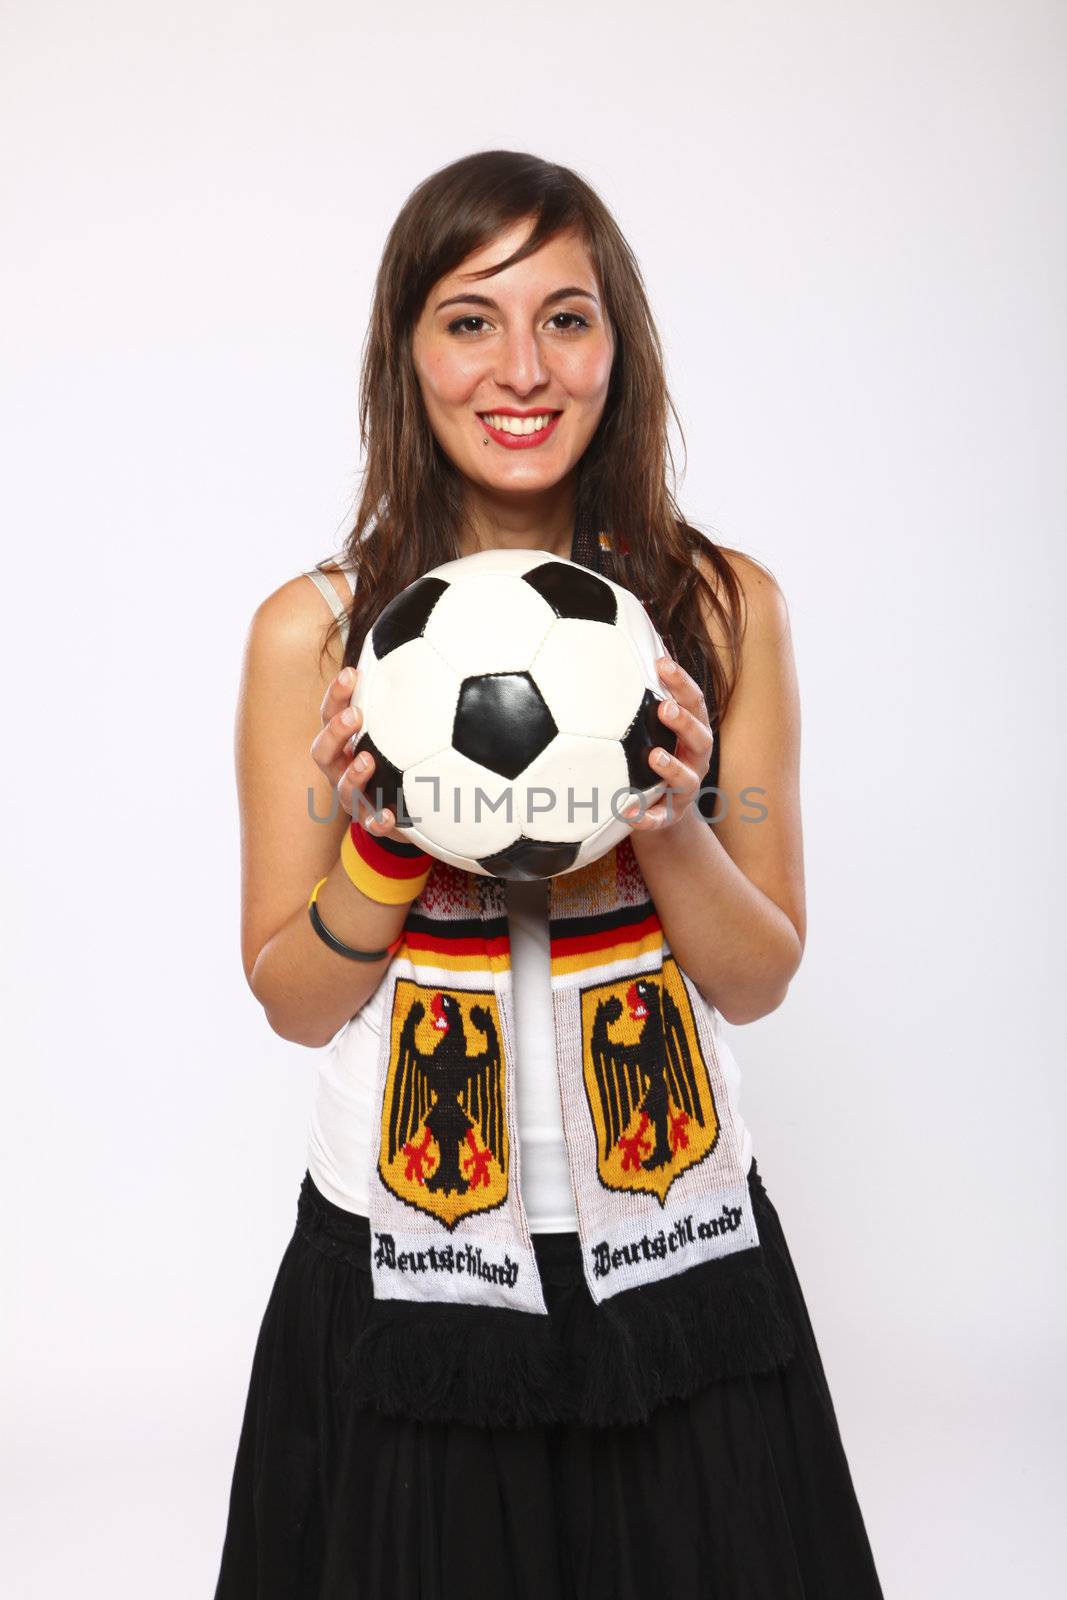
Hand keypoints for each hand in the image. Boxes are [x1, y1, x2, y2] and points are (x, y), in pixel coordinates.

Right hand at [309, 666, 399, 836]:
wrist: (404, 809)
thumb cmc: (397, 760)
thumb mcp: (397, 729)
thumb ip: (405, 699)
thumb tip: (429, 648)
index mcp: (344, 743)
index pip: (331, 714)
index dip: (337, 695)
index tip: (353, 674)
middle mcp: (340, 769)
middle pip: (322, 751)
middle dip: (336, 731)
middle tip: (355, 715)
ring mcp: (353, 798)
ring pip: (342, 789)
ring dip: (352, 774)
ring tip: (367, 760)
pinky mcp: (371, 821)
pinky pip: (370, 825)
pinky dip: (378, 820)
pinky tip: (389, 815)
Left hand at [623, 655, 714, 832]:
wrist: (661, 812)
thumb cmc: (654, 757)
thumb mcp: (654, 727)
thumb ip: (646, 695)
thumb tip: (629, 646)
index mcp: (692, 733)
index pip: (693, 703)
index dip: (681, 683)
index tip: (662, 663)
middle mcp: (695, 760)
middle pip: (700, 738)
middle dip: (684, 722)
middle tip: (664, 708)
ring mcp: (685, 790)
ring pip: (686, 779)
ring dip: (671, 767)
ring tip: (654, 756)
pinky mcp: (670, 817)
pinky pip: (660, 820)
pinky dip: (646, 818)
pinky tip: (627, 812)